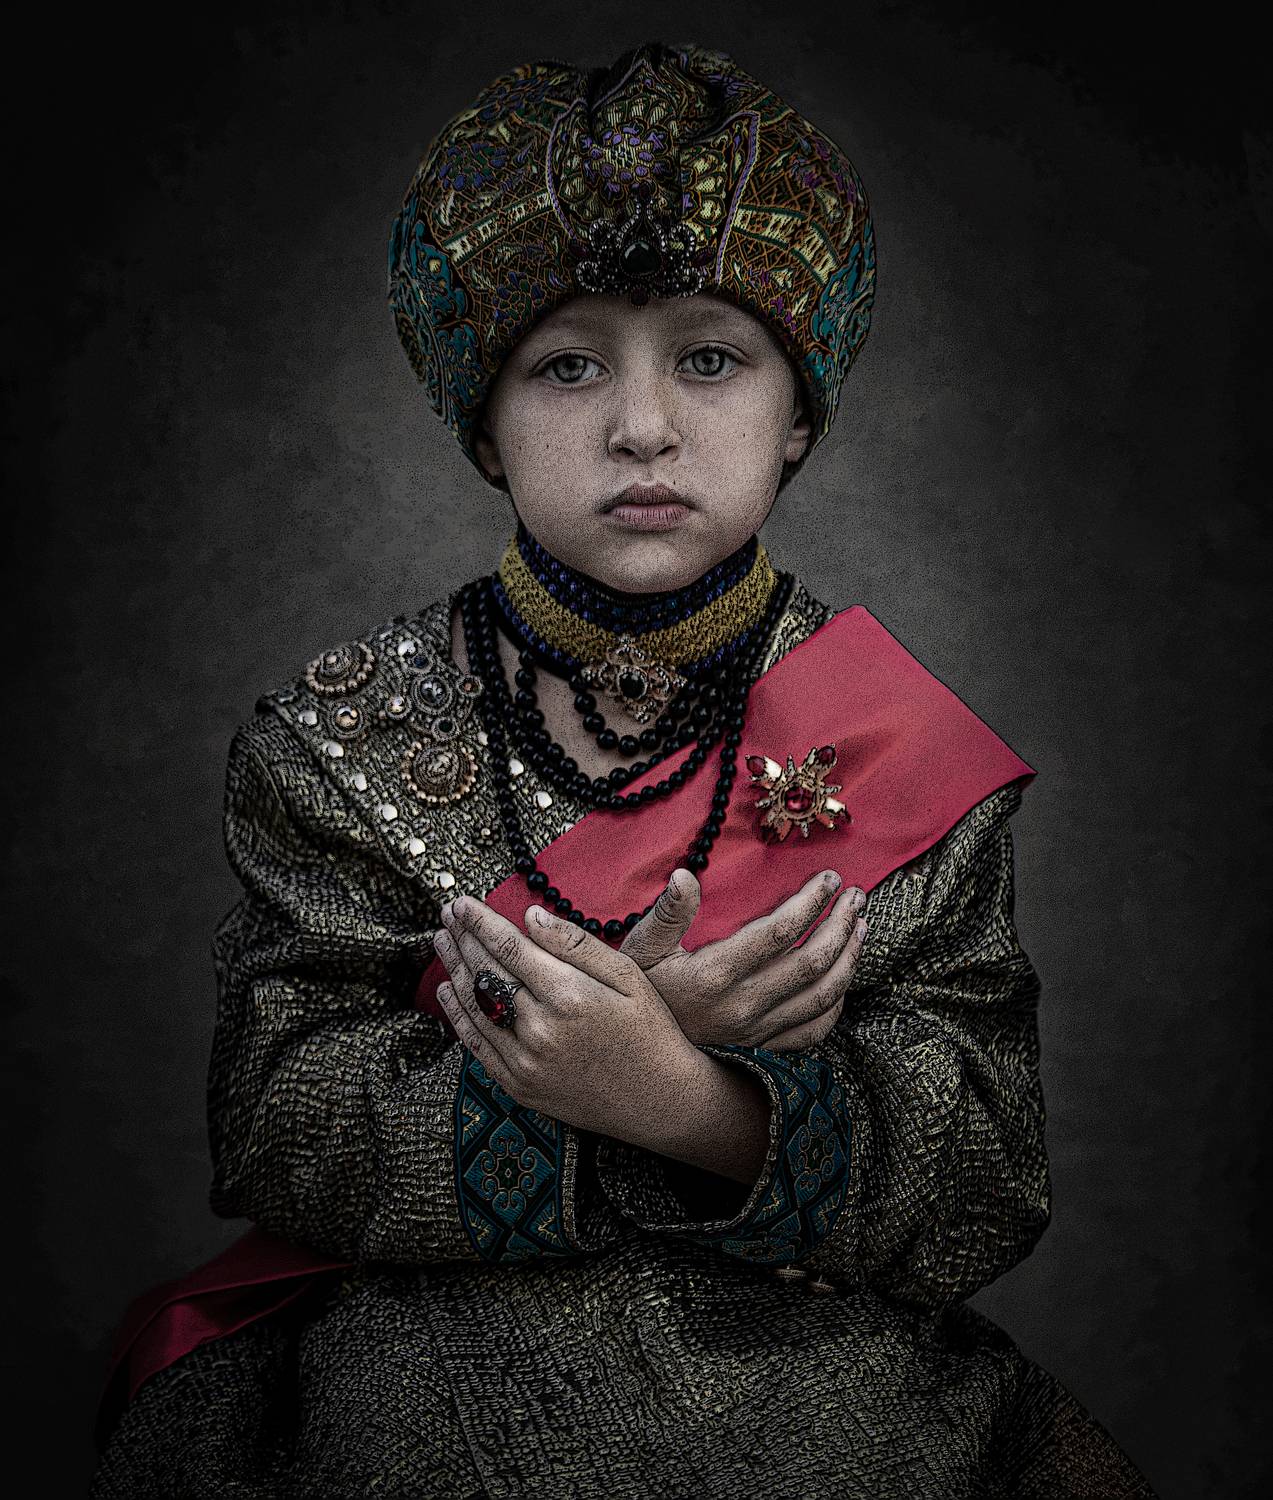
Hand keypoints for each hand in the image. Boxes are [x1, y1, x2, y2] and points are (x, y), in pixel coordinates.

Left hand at [432, 895, 706, 1154]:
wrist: (660, 1099)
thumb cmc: (650, 1029)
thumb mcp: (626, 976)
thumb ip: (576, 944)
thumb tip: (531, 915)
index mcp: (568, 995)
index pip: (509, 948)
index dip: (480, 922)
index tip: (462, 901)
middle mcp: (540, 1029)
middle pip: (486, 973)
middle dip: (463, 939)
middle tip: (447, 914)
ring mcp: (526, 1062)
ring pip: (476, 1007)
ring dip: (453, 971)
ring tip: (442, 942)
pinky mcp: (520, 1086)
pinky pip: (477, 1047)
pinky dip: (458, 1017)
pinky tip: (447, 991)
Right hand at [619, 867, 868, 1050]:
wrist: (634, 1058)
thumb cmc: (638, 993)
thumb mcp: (640, 950)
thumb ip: (666, 914)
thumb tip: (684, 876)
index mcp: (715, 975)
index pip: (780, 932)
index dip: (810, 902)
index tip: (829, 878)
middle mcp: (743, 1006)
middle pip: (811, 962)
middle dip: (840, 924)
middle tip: (855, 895)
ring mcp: (757, 1032)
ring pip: (821, 995)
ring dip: (848, 959)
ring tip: (859, 927)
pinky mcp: (762, 1049)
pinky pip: (813, 1030)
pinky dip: (836, 1004)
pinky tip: (843, 979)